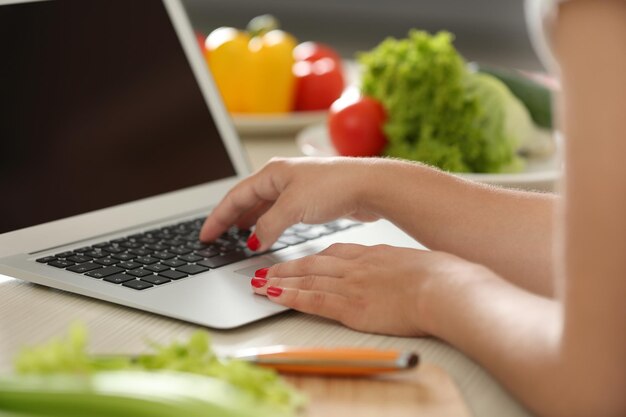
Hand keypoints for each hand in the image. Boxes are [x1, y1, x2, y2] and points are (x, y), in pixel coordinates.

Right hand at [199, 157, 382, 250]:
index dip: (218, 217)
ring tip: (236, 236)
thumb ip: (268, 226)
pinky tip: (267, 234)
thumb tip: (254, 241)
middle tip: (216, 237)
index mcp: (271, 173)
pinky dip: (268, 225)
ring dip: (249, 221)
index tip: (206, 235)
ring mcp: (296, 189)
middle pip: (246, 200)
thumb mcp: (292, 208)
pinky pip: (280, 213)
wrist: (369, 186)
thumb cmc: (333, 187)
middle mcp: (281, 178)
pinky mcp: (310, 200)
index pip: (235, 196)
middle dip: (230, 218)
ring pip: (263, 207)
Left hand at [250, 243, 488, 336]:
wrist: (444, 287)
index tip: (299, 259)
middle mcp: (355, 267)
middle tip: (266, 268)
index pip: (333, 254)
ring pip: (306, 279)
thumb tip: (398, 272)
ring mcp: (350, 285)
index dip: (311, 257)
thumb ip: (397, 267)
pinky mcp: (350, 306)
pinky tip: (273, 295)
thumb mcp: (414, 263)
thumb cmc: (439, 277)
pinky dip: (289, 296)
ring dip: (279, 279)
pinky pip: (312, 300)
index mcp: (371, 255)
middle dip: (286, 266)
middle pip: (312, 264)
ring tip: (260, 281)